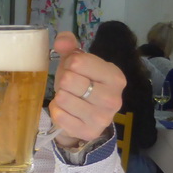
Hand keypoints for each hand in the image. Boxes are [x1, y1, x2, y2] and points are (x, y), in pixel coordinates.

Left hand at [48, 32, 123, 147]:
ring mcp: (102, 118)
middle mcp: (113, 98)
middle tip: (70, 86)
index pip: (78, 62)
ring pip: (63, 98)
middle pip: (69, 81)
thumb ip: (69, 45)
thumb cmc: (82, 83)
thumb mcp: (77, 62)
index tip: (75, 70)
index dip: (69, 64)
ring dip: (60, 96)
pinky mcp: (88, 132)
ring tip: (69, 97)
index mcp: (115, 77)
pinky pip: (59, 115)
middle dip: (64, 80)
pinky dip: (56, 110)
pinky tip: (66, 110)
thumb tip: (61, 40)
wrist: (85, 116)